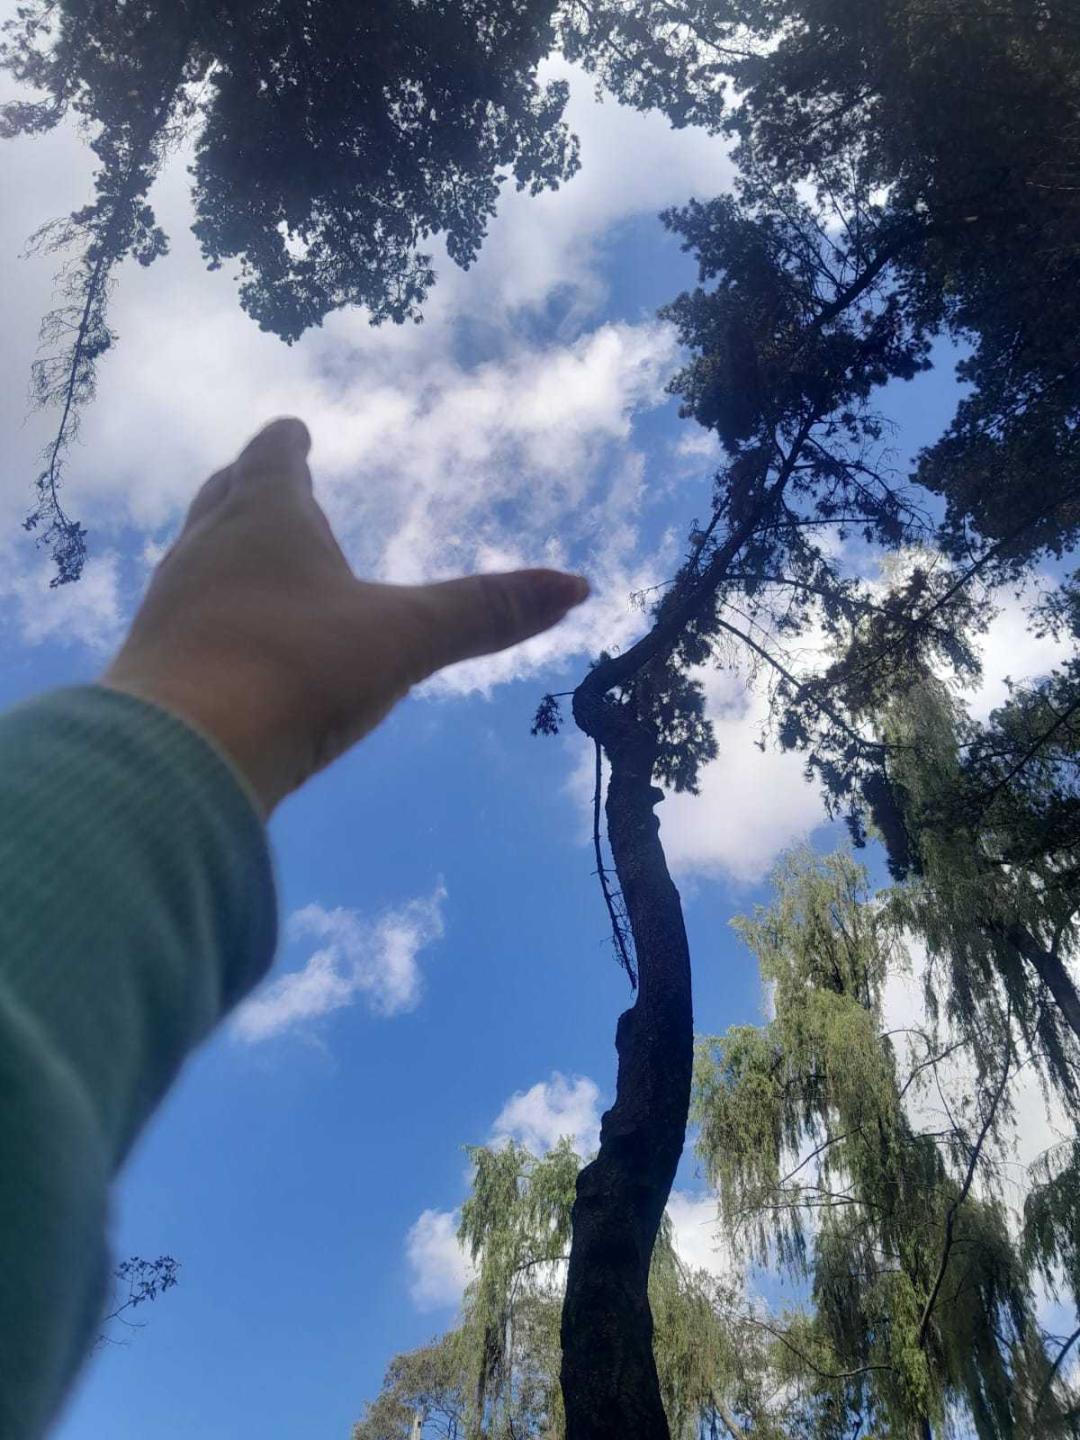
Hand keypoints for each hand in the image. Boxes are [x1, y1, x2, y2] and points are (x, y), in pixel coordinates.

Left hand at [103, 418, 588, 814]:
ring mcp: (172, 603)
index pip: (273, 456)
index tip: (293, 431)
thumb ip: (484, 612)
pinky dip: (214, 612)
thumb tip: (577, 586)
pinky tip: (230, 643)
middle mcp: (207, 545)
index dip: (287, 444)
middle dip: (252, 487)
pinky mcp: (154, 662)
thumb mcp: (405, 638)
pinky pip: (187, 617)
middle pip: (226, 496)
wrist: (179, 752)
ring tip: (253, 559)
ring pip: (200, 555)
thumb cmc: (297, 669)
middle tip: (269, 480)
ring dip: (227, 549)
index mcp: (266, 516)